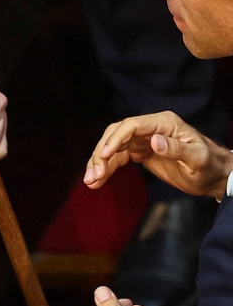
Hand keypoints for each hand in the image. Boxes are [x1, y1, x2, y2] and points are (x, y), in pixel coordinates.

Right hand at [83, 111, 232, 198]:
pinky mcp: (140, 152)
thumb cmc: (210, 166)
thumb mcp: (198, 158)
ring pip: (113, 147)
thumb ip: (176, 149)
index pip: (132, 125)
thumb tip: (153, 141)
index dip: (115, 139)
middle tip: (94, 173)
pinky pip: (118, 158)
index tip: (103, 155)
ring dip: (99, 163)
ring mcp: (143, 140)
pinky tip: (97, 180)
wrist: (215, 176)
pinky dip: (106, 168)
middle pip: (116, 135)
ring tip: (90, 181)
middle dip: (102, 153)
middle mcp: (150, 128)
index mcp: (163, 123)